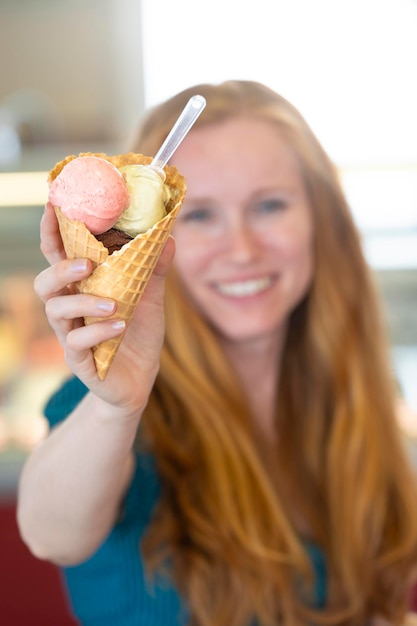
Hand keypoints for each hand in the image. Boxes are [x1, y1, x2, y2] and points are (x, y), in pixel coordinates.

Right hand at [35, 203, 174, 414]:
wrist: (141, 380)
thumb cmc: (138, 335)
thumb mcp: (150, 299)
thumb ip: (154, 270)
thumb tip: (169, 237)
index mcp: (83, 287)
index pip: (58, 255)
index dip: (52, 231)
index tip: (54, 204)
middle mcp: (70, 308)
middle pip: (45, 282)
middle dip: (60, 269)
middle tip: (87, 265)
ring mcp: (71, 334)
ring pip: (56, 311)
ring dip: (83, 303)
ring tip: (113, 304)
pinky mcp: (78, 360)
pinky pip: (76, 344)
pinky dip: (98, 332)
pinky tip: (120, 327)